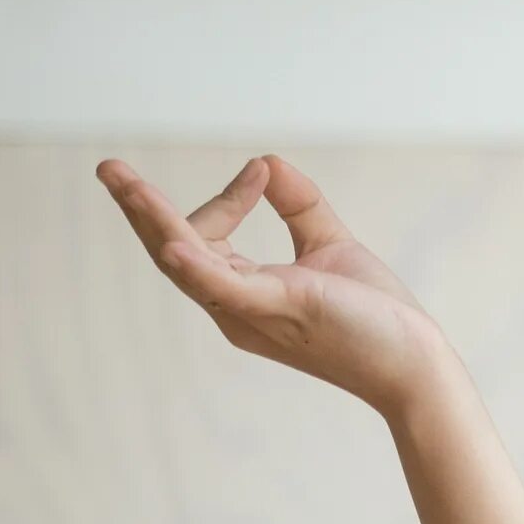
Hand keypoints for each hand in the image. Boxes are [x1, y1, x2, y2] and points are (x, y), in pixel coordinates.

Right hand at [96, 153, 455, 419]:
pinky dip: (197, 266)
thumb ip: (298, 205)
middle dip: (140, 210)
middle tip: (107, 168)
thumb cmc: (373, 314)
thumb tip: (265, 160)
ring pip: (186, 264)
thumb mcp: (329, 246)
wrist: (415, 363)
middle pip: (173, 251)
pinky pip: (225, 290)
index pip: (206, 236)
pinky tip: (173, 245)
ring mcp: (252, 312)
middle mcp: (234, 307)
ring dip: (153, 221)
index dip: (227, 196)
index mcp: (243, 291)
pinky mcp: (279, 311)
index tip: (261, 172)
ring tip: (123, 183)